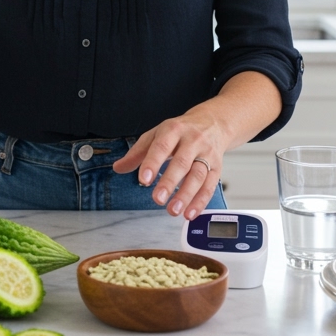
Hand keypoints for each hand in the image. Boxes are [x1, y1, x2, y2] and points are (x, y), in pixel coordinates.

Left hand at [111, 103, 228, 220]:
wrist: (213, 122)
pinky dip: (200, 201)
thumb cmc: (180, 131)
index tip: (143, 179)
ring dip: (186, 195)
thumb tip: (118, 168)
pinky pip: (210, 186)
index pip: (162, 146)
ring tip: (173, 211)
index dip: (152, 163)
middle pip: (182, 163)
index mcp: (173, 130)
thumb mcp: (156, 134)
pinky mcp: (217, 167)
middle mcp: (192, 141)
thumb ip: (138, 153)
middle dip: (169, 182)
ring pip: (198, 176)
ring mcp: (206, 154)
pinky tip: (189, 213)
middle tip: (157, 199)